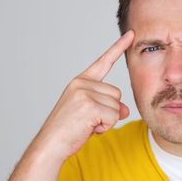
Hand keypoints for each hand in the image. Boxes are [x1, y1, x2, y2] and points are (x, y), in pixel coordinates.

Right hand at [28, 30, 134, 161]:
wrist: (50, 146)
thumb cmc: (69, 131)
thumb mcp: (92, 115)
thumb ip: (109, 107)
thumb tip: (125, 110)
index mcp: (80, 82)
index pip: (104, 62)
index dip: (119, 47)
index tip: (132, 34)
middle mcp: (81, 83)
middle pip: (117, 94)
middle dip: (109, 112)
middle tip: (89, 121)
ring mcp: (84, 93)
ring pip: (117, 106)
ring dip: (107, 121)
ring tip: (87, 125)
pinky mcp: (88, 106)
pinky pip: (114, 117)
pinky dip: (105, 127)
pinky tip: (88, 129)